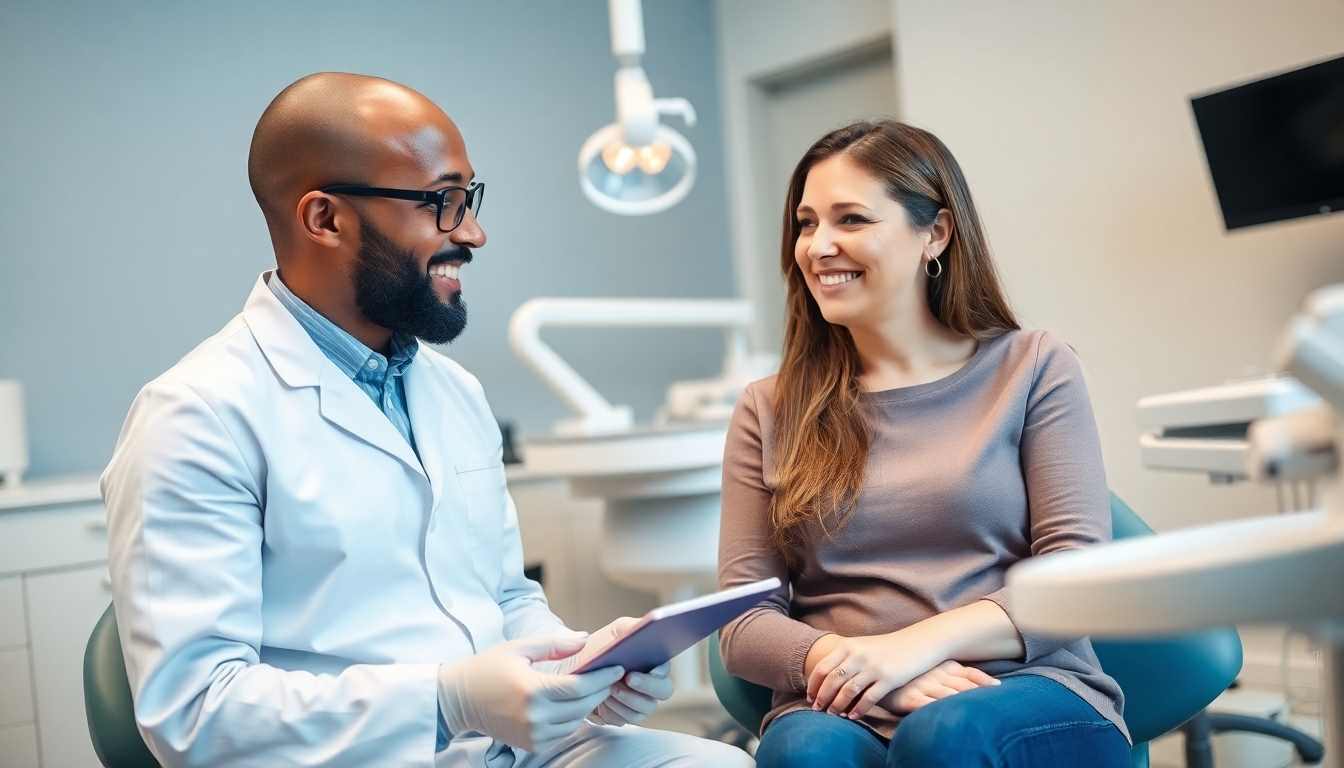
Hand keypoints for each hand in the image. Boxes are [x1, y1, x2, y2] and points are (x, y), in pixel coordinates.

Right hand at [438, 635, 623, 752]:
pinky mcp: (530, 744)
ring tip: (594, 688)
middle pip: (582, 706)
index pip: (579, 687)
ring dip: (587, 706)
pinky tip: (573, 704)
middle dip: (599, 691)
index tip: (618, 668)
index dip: (602, 678)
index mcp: (533, 690)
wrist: (459, 698)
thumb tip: (584, 640)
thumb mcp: (520, 648)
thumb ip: (554, 644)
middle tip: (610, 676)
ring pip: (575, 721)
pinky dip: (571, 719)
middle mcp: (535, 716)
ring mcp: (532, 734)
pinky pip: (562, 733)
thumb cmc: (488, 668)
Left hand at [541, 618, 675, 726]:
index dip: (659, 671)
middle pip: (664, 691)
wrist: (574, 673)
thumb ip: (630, 627)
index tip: (646, 669)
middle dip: (646, 686)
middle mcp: (652, 684)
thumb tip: (645, 624)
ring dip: (626, 698)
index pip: (666, 668)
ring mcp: (641, 702)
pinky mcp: (626, 717)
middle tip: (627, 679)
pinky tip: (603, 701)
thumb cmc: (597, 650)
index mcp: (652, 662)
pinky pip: (627, 719)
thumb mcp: (612, 634)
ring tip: (609, 689)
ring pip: (646, 707)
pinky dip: (615, 710)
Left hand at [806, 634, 939, 718]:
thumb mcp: (862, 645)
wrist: (918, 642)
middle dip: (822, 698)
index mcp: (849, 646)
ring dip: (837, 705)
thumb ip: (845, 657)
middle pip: (832, 681)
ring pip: (848, 691)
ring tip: (832, 715)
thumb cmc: (886, 647)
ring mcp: (874, 667)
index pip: (823, 667)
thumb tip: (824, 676)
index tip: (810, 697)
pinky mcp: (889, 679)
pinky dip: (858, 709)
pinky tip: (853, 717)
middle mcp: (859, 656)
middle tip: (817, 710)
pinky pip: (869, 698)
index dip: (813, 685)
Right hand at [877, 660, 998, 715]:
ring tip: (978, 711)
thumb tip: (978, 681)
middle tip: (996, 702)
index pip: (969, 672)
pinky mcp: (910, 698)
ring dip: (963, 703)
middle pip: (963, 686)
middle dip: (979, 694)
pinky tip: (948, 715)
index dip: (983, 680)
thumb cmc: (911, 673)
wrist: (877, 673)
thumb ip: (953, 673)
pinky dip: (939, 710)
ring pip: (948, 696)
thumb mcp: (933, 667)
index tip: (998, 686)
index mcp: (942, 665)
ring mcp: (922, 686)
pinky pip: (927, 705)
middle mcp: (935, 674)